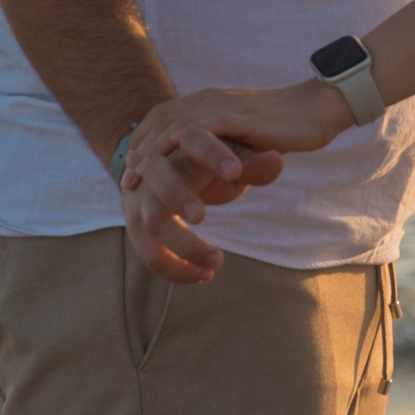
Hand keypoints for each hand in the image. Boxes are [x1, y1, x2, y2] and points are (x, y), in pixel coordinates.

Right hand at [116, 106, 284, 285]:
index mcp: (183, 143)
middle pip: (157, 176)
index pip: (194, 139)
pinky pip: (149, 253)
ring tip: (218, 260)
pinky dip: (176, 269)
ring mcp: (141, 197)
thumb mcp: (232, 159)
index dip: (212, 154)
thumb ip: (254, 164)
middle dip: (177, 195)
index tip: (235, 171)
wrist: (171, 169)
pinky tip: (205, 274)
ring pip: (151, 222)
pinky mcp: (136, 225)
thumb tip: (278, 161)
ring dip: (184, 246)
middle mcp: (155, 167)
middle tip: (201, 217)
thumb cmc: (210, 163)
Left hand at [126, 79, 352, 180]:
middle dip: (139, 151)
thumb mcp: (245, 140)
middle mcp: (211, 100)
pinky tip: (171, 154)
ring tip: (139, 176)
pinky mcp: (242, 116)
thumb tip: (208, 174)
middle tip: (126, 180)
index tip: (131, 170)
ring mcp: (225, 107)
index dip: (143, 142)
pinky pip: (206, 126)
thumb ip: (223, 149)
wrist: (318, 109)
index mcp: (209, 104)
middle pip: (161, 120)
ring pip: (176, 124)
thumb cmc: (285, 128)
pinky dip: (184, 140)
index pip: (164, 118)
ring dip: (153, 150)